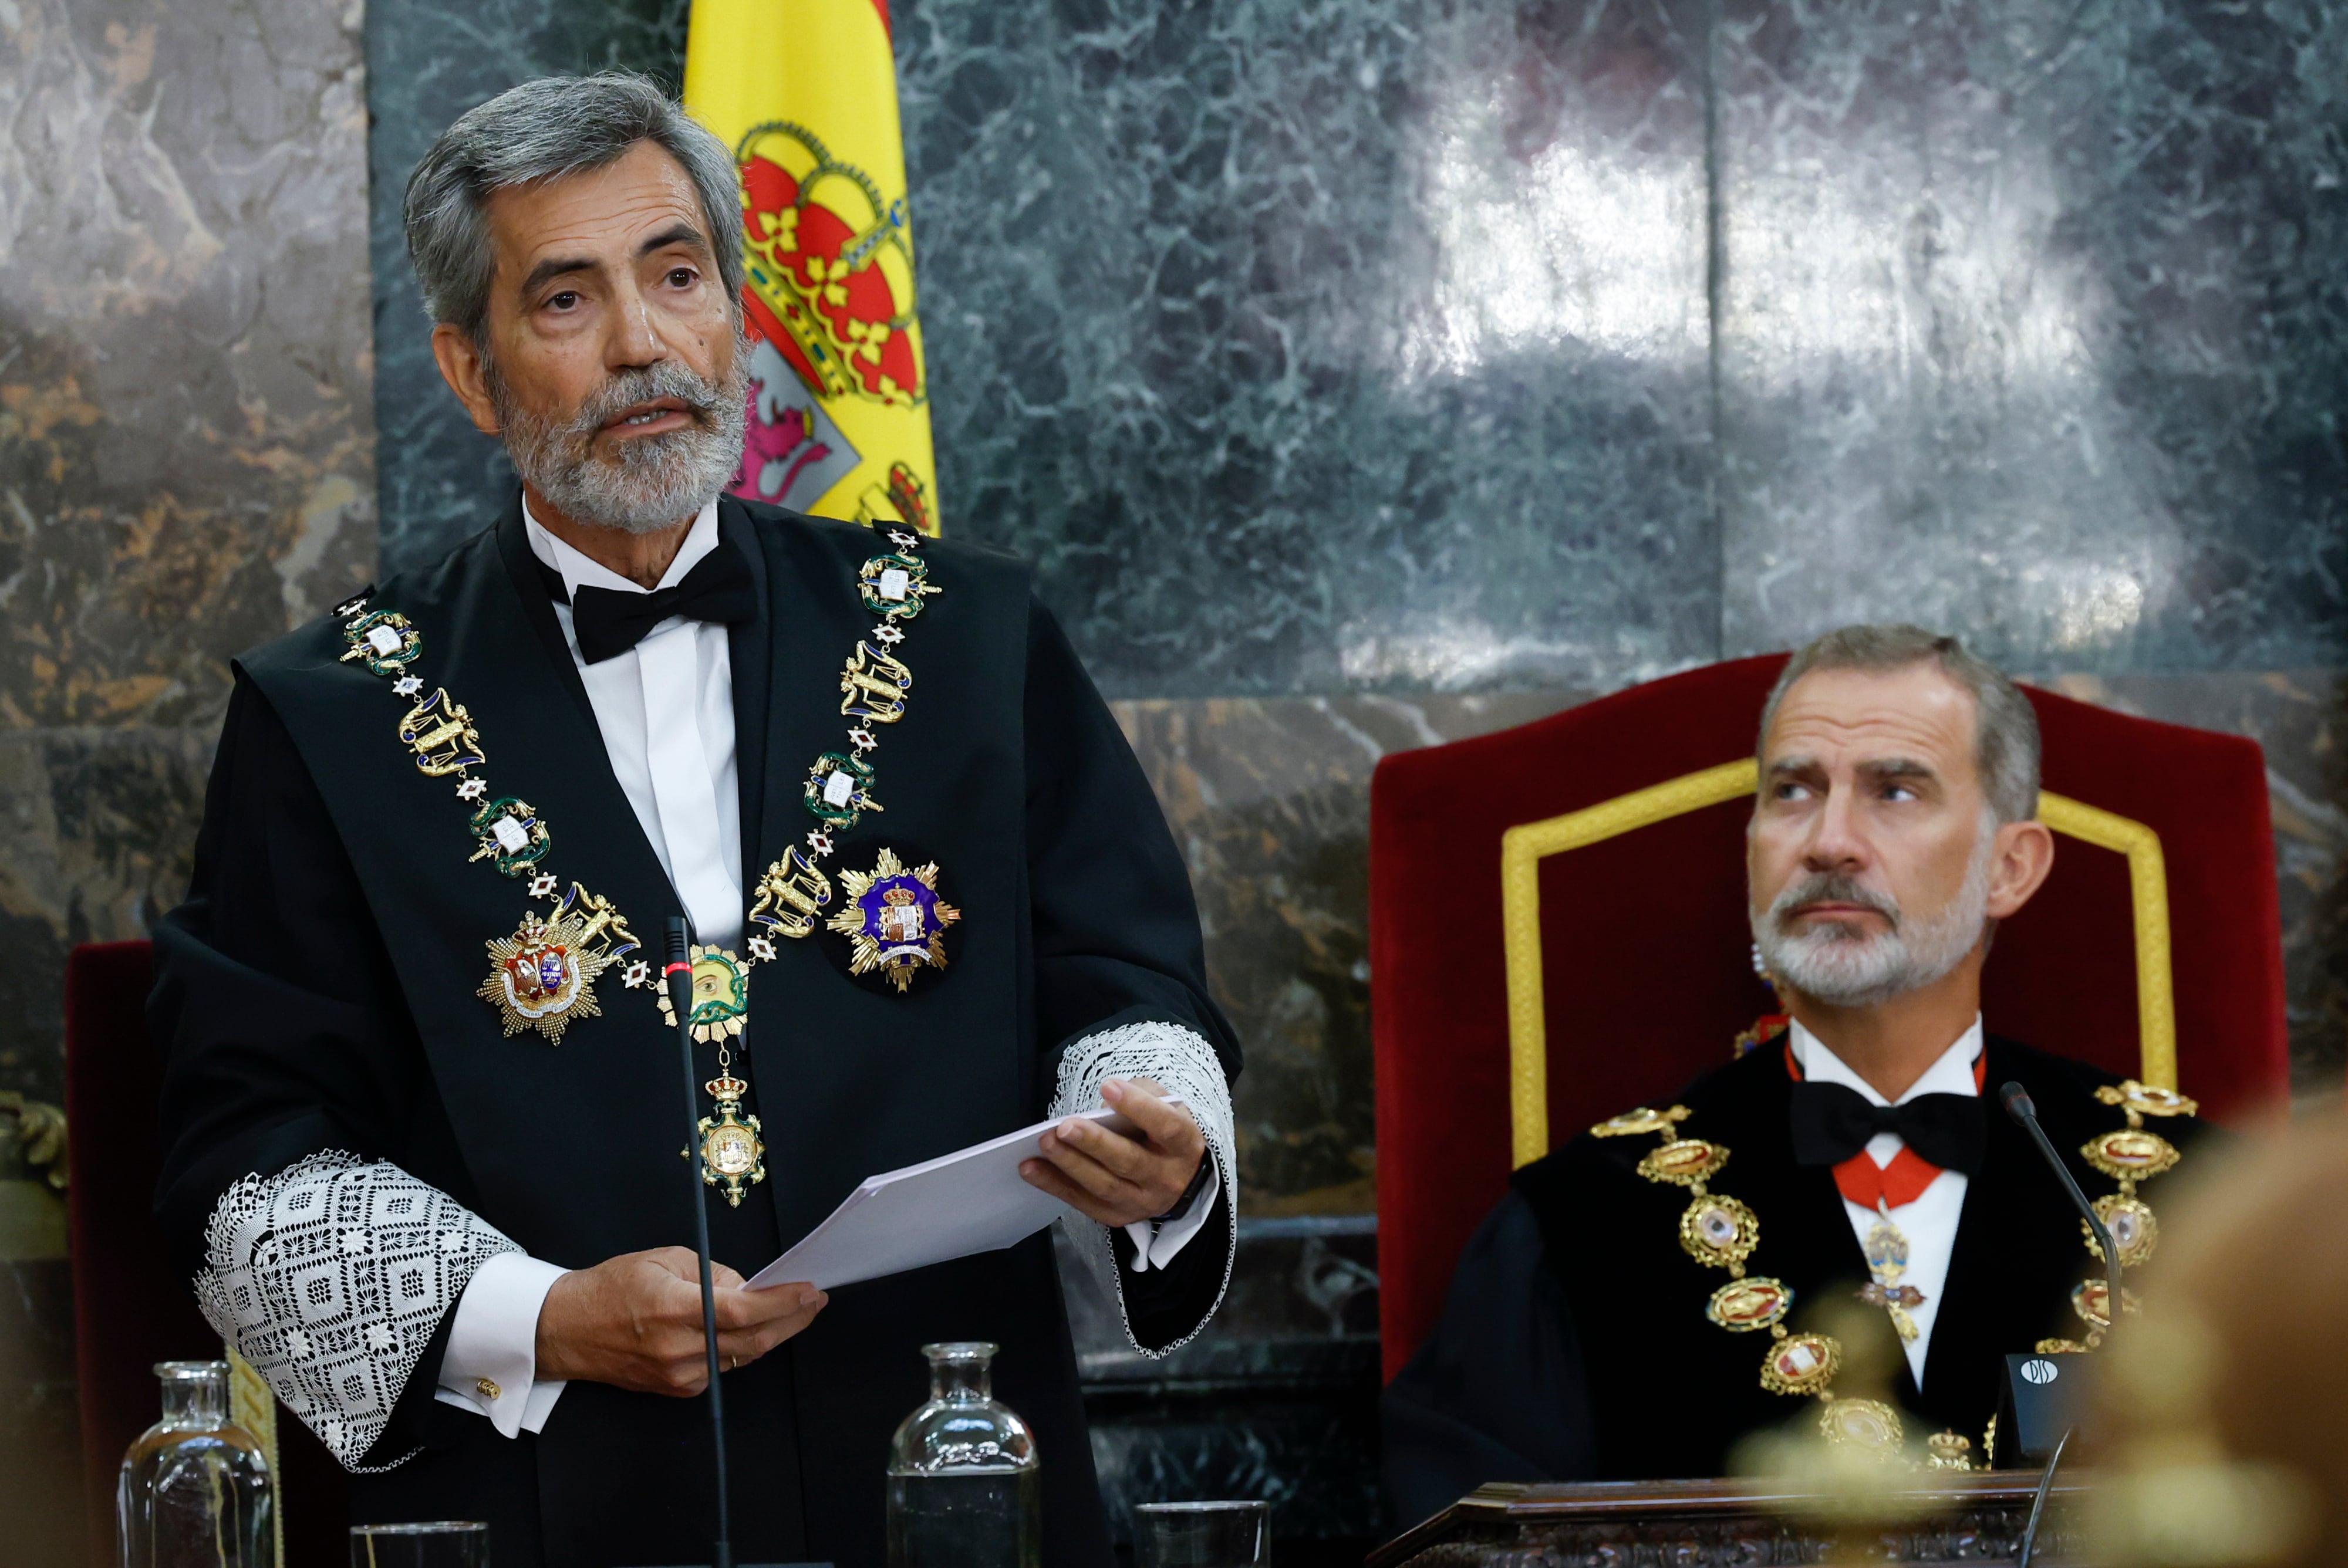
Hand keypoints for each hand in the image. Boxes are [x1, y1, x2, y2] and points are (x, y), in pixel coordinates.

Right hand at [533, 1246, 826, 1395]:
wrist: (568, 1331)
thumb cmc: (612, 1287)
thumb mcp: (664, 1260)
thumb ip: (713, 1274)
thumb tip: (749, 1289)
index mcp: (675, 1308)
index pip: (743, 1311)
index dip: (783, 1302)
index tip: (810, 1290)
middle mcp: (679, 1348)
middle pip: (754, 1339)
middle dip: (793, 1319)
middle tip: (815, 1300)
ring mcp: (680, 1374)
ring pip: (743, 1354)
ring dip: (771, 1333)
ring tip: (791, 1309)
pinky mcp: (678, 1389)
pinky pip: (722, 1366)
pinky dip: (738, 1346)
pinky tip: (744, 1329)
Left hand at [1019, 1078, 1205, 1228]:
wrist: (1180, 1180)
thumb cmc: (1164, 1133)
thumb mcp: (1167, 1107)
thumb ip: (1142, 1096)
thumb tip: (1103, 1106)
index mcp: (1183, 1144)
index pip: (1164, 1126)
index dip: (1138, 1107)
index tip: (1109, 1087)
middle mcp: (1165, 1178)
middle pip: (1128, 1161)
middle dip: (1094, 1143)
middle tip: (1065, 1126)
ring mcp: (1142, 1202)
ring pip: (1104, 1185)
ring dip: (1070, 1164)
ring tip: (1046, 1143)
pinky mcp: (1118, 1216)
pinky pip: (1083, 1202)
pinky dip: (1054, 1185)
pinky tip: (1031, 1168)